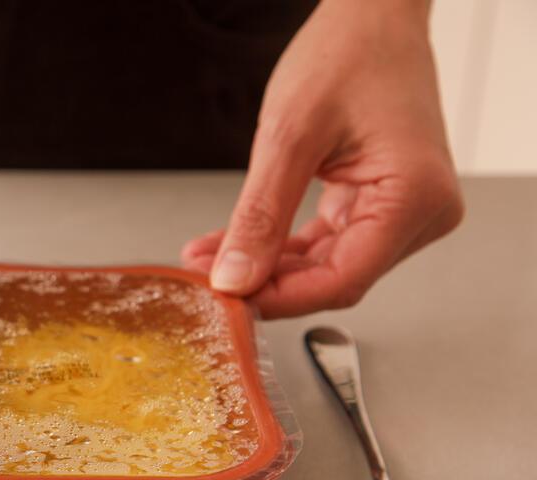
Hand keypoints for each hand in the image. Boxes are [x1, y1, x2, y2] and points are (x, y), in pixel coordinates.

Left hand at [181, 0, 463, 318]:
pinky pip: (326, 241)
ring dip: (266, 266)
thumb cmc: (348, 52)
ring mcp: (403, 209)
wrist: (370, 16)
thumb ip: (261, 215)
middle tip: (206, 279)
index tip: (229, 302)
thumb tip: (235, 277)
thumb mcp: (289, 136)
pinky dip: (279, 246)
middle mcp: (422, 210)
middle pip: (334, 277)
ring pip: (325, 265)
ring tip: (208, 261)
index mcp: (416, 196)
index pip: (343, 279)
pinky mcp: (380, 203)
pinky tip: (233, 247)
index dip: (280, 298)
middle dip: (266, 282)